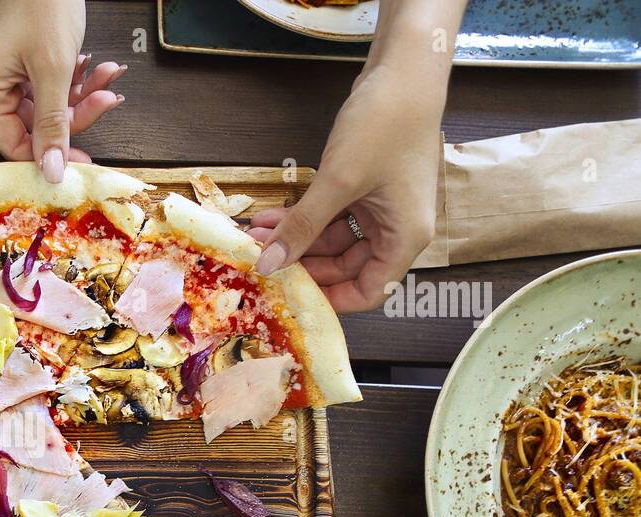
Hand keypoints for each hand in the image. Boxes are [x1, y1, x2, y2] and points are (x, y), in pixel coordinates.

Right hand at [0, 0, 124, 181]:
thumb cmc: (42, 3)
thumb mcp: (53, 70)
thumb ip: (54, 124)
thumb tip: (50, 168)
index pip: (13, 144)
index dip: (46, 156)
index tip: (78, 162)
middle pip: (36, 127)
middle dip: (76, 116)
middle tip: (104, 103)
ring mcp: (10, 77)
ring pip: (51, 109)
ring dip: (83, 98)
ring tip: (106, 80)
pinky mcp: (27, 68)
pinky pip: (54, 90)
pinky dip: (78, 83)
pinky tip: (97, 70)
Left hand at [247, 62, 444, 311]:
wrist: (403, 71)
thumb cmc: (384, 126)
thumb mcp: (337, 182)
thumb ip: (303, 227)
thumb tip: (269, 265)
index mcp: (405, 238)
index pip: (368, 292)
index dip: (330, 299)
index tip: (290, 296)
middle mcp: (396, 229)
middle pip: (346, 268)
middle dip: (302, 263)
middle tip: (261, 259)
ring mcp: (381, 209)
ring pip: (333, 241)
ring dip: (296, 238)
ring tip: (256, 233)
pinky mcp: (366, 189)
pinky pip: (331, 216)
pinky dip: (304, 218)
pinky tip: (271, 216)